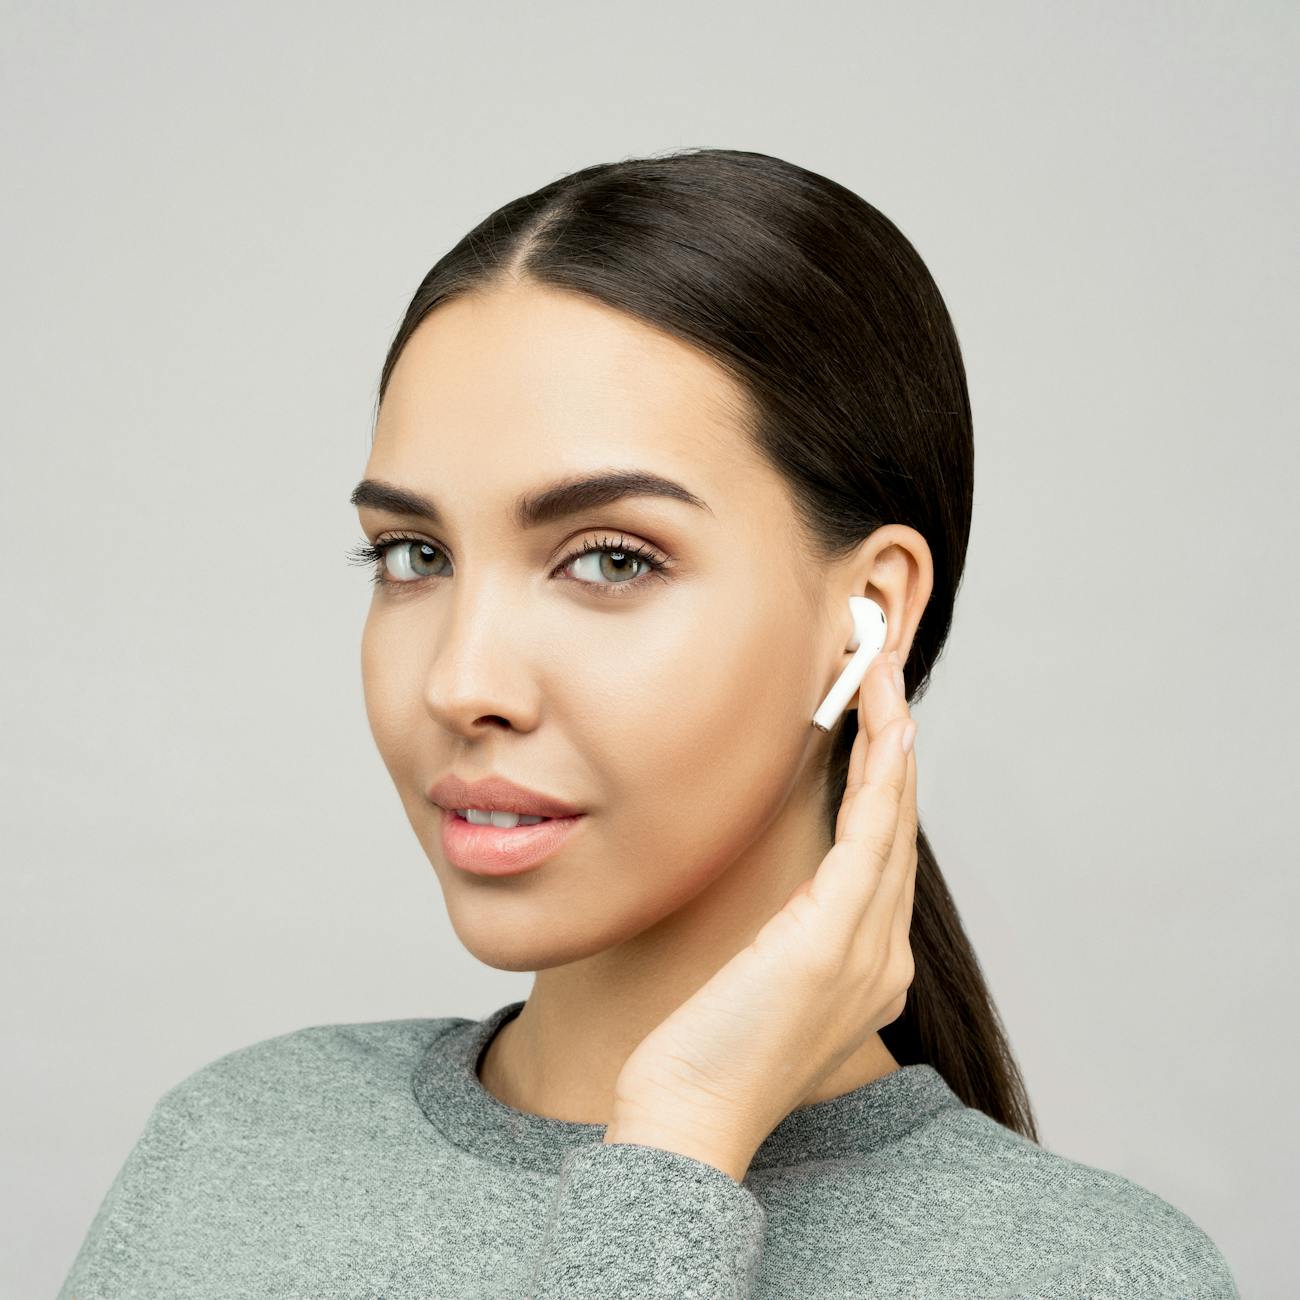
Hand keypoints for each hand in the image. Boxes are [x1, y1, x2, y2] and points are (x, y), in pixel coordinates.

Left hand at [603, 648, 917, 1180]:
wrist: (691, 1119)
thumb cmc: (710, 1057)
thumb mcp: (760, 989)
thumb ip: (788, 945)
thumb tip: (784, 908)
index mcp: (869, 967)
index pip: (883, 854)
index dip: (883, 782)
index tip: (872, 723)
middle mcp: (885, 954)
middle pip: (898, 826)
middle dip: (895, 743)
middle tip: (884, 671)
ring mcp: (868, 948)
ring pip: (894, 819)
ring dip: (894, 739)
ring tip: (884, 673)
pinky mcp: (836, 939)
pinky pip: (872, 837)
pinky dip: (883, 776)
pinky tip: (886, 726)